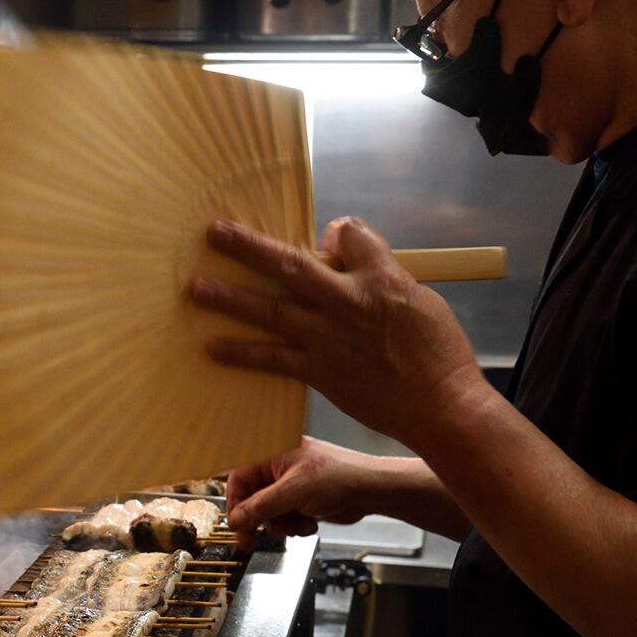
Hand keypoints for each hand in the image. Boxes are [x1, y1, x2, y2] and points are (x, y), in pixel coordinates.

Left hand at [188, 218, 490, 451]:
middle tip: (215, 232)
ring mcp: (329, 338)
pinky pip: (271, 359)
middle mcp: (347, 301)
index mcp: (381, 277)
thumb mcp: (421, 298)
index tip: (329, 237)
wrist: (441, 405)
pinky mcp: (320, 372)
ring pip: (271, 309)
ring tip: (195, 288)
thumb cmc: (439, 353)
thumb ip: (382, 275)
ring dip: (229, 298)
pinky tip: (212, 346)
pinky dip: (241, 353)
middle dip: (249, 246)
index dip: (336, 231)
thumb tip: (352, 260)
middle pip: (290, 263)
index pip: (348, 234)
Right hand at [225, 439, 393, 539]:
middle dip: (261, 519)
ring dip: (281, 524)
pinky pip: (285, 518)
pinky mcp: (301, 500)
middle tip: (254, 539)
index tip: (237, 525)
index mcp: (272, 453)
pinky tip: (309, 522)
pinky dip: (294, 525)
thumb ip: (260, 506)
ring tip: (298, 523)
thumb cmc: (340, 476)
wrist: (371, 491)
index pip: (239, 479)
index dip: (236, 504)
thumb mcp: (293, 492)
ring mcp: (291, 485)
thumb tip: (236, 519)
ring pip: (269, 513)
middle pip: (252, 499)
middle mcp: (279, 468)